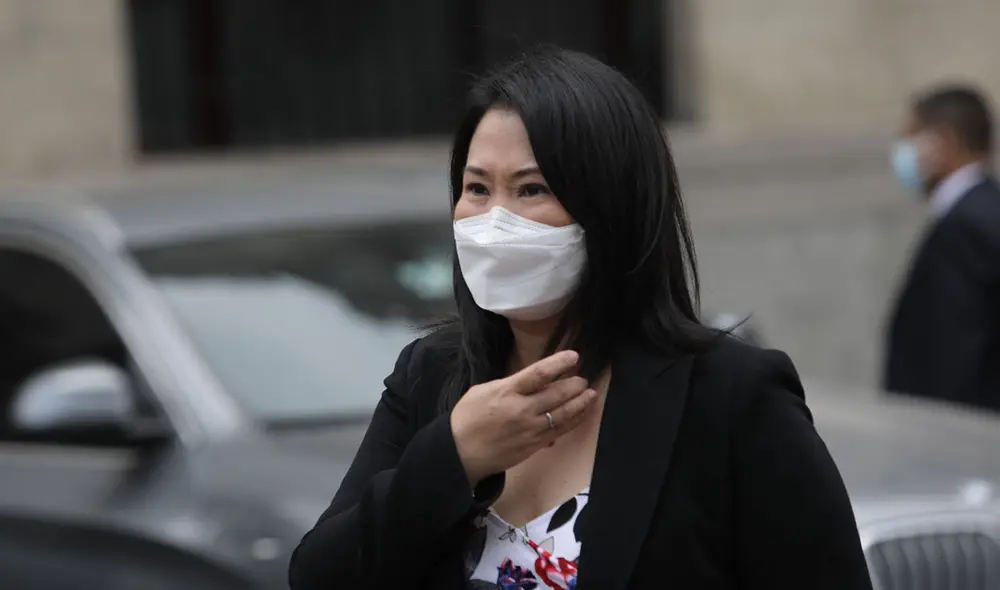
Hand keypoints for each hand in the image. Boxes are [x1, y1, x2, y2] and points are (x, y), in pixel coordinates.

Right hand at [450, 350, 598, 485]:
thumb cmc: (467, 418)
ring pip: (564, 414)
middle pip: (557, 394)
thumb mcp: (482, 390)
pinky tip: (581, 413)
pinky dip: (574, 421)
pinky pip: (560, 431)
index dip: (559, 363)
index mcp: (507, 391)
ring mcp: (530, 429)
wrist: (460, 453)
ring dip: (580, 403)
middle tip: (583, 379)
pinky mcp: (534, 445)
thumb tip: (531, 383)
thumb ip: (509, 384)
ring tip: (590, 394)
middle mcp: (522, 409)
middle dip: (574, 385)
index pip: (539, 373)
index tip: (574, 357)